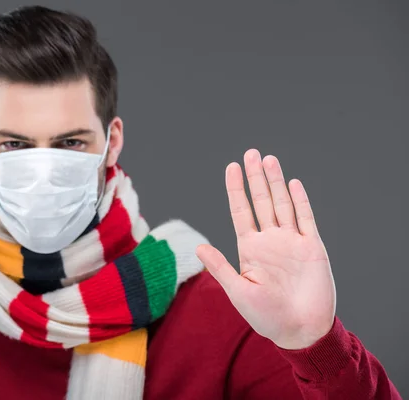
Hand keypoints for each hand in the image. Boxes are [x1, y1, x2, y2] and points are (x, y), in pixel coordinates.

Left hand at [196, 149, 335, 349]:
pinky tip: (293, 183)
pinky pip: (305, 219)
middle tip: (251, 153)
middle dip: (256, 178)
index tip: (231, 167)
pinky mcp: (312, 247)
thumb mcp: (238, 291)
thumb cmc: (266, 316)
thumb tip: (198, 246)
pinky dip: (300, 201)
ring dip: (276, 182)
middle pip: (261, 201)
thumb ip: (220, 267)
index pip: (241, 211)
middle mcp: (270, 240)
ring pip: (282, 204)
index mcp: (250, 248)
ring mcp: (291, 242)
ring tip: (268, 160)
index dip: (236, 190)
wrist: (300, 330)